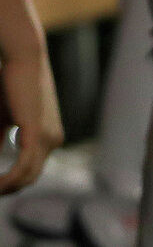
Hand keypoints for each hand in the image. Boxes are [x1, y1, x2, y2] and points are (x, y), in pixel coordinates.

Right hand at [0, 51, 62, 193]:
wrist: (24, 59)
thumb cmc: (11, 85)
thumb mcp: (3, 120)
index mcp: (50, 137)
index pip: (32, 170)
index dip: (10, 182)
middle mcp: (54, 140)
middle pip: (30, 177)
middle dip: (7, 187)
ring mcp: (49, 137)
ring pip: (26, 176)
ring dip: (5, 185)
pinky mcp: (38, 132)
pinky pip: (22, 167)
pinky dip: (6, 179)